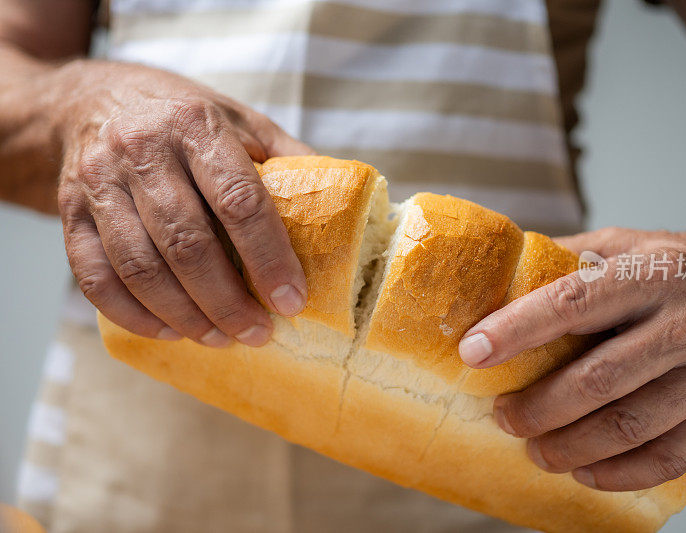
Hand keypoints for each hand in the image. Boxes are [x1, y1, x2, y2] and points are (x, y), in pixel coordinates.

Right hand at [56, 60, 311, 346]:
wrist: (94, 99)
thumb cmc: (183, 116)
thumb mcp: (241, 121)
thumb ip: (287, 159)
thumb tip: (339, 208)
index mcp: (196, 125)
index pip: (238, 200)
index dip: (268, 257)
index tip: (291, 300)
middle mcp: (142, 150)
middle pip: (187, 242)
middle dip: (227, 300)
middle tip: (258, 333)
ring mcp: (99, 182)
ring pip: (139, 266)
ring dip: (184, 314)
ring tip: (221, 338)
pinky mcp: (70, 211)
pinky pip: (94, 275)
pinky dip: (132, 313)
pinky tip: (169, 330)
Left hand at [459, 226, 685, 490]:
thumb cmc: (681, 263)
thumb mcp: (626, 243)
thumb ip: (566, 260)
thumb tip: (496, 280)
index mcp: (653, 273)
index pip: (572, 303)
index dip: (516, 331)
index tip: (472, 352)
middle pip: (597, 380)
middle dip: (538, 407)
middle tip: (503, 416)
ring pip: (630, 426)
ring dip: (571, 447)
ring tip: (536, 449)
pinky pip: (673, 457)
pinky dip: (622, 473)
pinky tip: (587, 470)